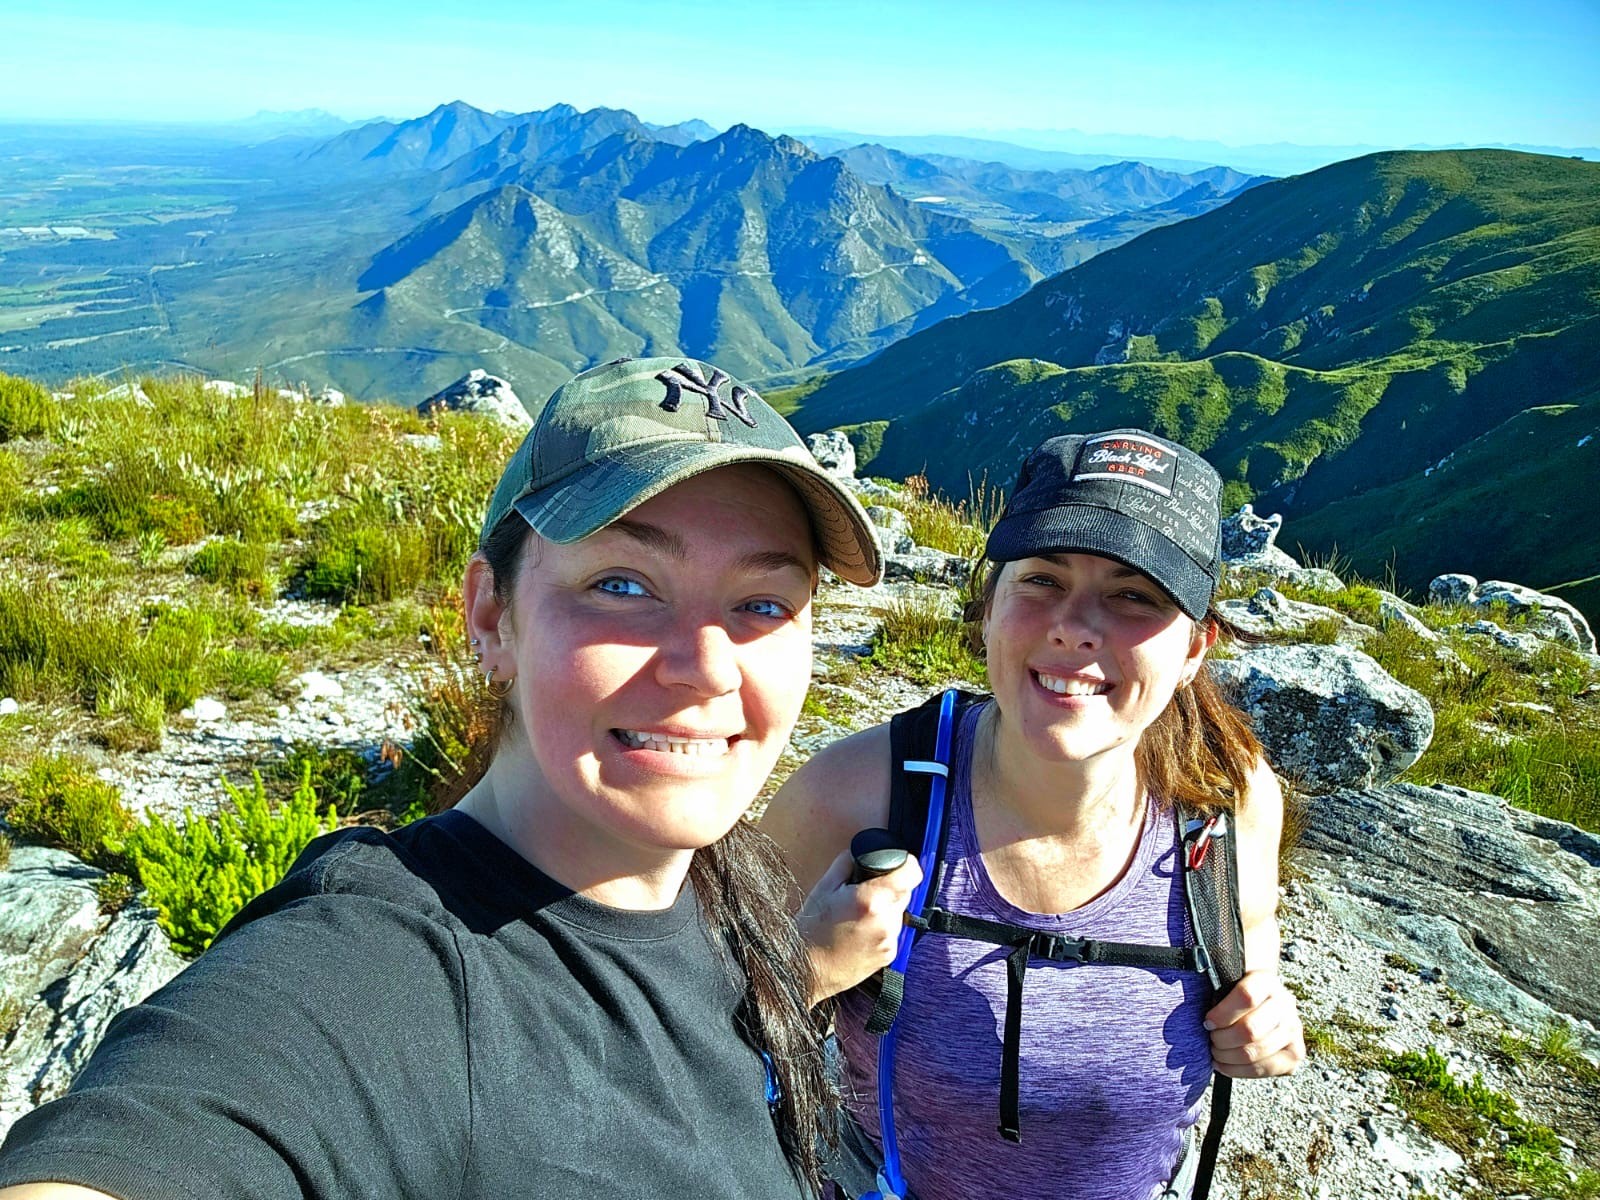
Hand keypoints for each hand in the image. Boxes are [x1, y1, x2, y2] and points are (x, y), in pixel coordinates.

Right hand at [797, 847, 921, 1004]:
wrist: (804, 969)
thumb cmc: (811, 929)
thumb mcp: (824, 886)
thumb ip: (848, 863)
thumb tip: (862, 853)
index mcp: (872, 899)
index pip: (912, 872)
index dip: (906, 863)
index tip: (897, 863)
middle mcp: (887, 921)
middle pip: (905, 891)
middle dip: (889, 887)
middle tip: (865, 891)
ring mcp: (890, 940)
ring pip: (899, 912)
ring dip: (886, 908)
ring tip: (858, 915)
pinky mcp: (889, 955)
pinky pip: (893, 931)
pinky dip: (881, 927)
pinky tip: (859, 931)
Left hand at [1204, 970, 1304, 1077]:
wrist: (1261, 1006)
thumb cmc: (1233, 997)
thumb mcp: (1226, 985)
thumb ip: (1214, 991)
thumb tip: (1192, 1006)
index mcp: (1266, 981)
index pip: (1246, 997)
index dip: (1222, 1014)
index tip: (1207, 1022)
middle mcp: (1285, 1004)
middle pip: (1250, 1030)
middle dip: (1222, 1040)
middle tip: (1211, 1039)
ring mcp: (1293, 1030)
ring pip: (1255, 1052)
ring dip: (1227, 1056)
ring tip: (1215, 1052)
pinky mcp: (1294, 1054)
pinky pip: (1264, 1069)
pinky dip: (1238, 1071)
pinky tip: (1224, 1065)